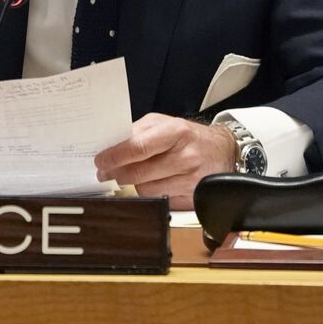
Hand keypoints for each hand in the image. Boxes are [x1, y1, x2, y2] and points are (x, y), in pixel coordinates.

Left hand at [94, 113, 236, 209]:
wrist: (222, 151)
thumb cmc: (189, 136)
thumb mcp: (166, 123)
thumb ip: (139, 131)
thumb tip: (112, 146)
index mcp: (176, 132)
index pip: (138, 147)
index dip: (115, 156)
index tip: (100, 161)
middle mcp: (185, 156)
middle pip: (139, 172)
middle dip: (116, 173)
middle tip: (105, 172)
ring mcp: (190, 180)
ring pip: (146, 190)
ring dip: (132, 184)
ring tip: (129, 176)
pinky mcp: (192, 198)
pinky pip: (159, 200)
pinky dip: (149, 193)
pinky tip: (150, 184)